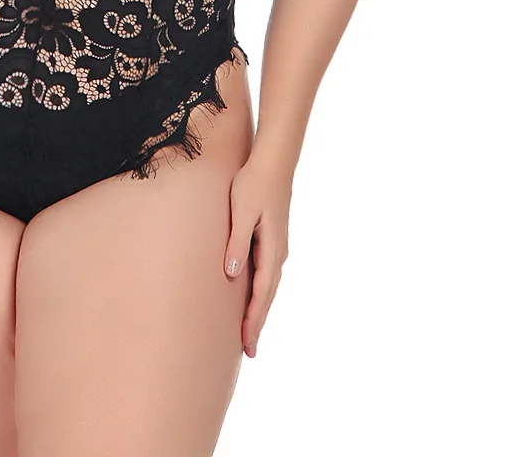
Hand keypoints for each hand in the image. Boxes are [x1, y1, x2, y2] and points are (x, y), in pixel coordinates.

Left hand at [223, 146, 292, 357]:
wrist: (273, 161)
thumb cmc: (253, 184)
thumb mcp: (242, 213)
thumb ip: (237, 244)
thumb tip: (232, 275)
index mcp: (271, 250)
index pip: (261, 295)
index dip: (253, 321)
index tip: (247, 345)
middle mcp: (278, 252)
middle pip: (268, 296)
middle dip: (257, 323)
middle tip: (248, 351)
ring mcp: (277, 246)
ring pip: (269, 286)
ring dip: (259, 308)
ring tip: (249, 330)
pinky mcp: (273, 238)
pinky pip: (267, 273)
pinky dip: (261, 291)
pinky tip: (252, 295)